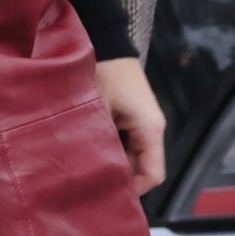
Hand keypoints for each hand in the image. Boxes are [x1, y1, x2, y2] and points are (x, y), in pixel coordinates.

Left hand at [94, 57, 165, 194]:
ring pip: (128, 157)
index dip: (131, 190)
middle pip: (139, 169)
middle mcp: (150, 130)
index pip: (151, 176)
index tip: (104, 195)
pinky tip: (86, 150)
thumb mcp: (98, 112)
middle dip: (115, 178)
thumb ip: (98, 145)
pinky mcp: (128, 118)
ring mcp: (140, 124)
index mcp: (150, 130)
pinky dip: (106, 149)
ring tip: (82, 169)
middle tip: (86, 186)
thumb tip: (89, 176)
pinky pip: (121, 144)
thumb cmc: (101, 73)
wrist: (103, 40)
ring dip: (109, 163)